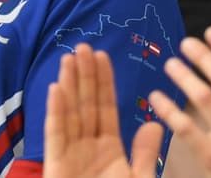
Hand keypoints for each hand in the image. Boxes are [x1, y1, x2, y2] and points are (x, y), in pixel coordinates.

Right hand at [44, 43, 161, 177]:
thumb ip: (144, 154)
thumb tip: (154, 122)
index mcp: (108, 150)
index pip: (105, 109)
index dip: (103, 83)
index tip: (102, 57)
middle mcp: (86, 147)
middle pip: (85, 105)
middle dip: (84, 76)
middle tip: (83, 46)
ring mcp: (70, 154)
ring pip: (69, 112)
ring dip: (69, 85)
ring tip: (70, 58)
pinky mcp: (56, 163)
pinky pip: (56, 134)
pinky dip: (56, 111)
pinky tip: (57, 89)